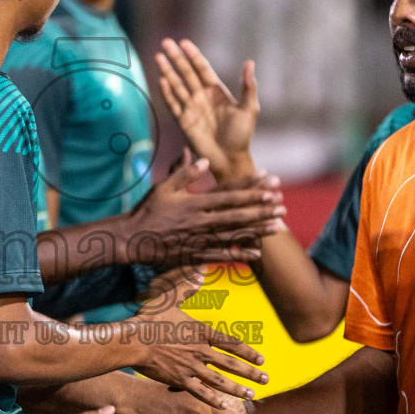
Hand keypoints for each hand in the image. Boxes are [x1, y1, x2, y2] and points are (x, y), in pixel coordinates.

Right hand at [124, 154, 284, 267]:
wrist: (132, 239)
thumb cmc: (147, 210)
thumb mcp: (164, 187)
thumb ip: (184, 172)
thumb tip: (204, 158)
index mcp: (195, 203)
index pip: (229, 194)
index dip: (251, 188)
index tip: (269, 181)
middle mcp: (201, 221)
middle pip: (238, 214)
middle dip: (262, 209)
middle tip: (282, 204)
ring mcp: (200, 240)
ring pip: (235, 233)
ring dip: (258, 229)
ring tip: (278, 225)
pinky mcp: (196, 254)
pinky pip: (222, 255)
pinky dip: (240, 253)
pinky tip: (257, 252)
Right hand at [132, 266, 267, 405]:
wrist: (134, 340)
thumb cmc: (150, 318)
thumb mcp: (170, 299)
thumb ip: (187, 288)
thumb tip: (200, 273)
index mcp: (201, 332)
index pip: (231, 343)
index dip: (248, 352)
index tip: (261, 359)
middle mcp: (200, 350)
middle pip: (231, 364)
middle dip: (251, 373)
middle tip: (266, 380)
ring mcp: (191, 367)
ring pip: (220, 381)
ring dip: (238, 389)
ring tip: (251, 396)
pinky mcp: (179, 380)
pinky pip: (200, 392)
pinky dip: (212, 400)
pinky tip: (223, 406)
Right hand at [156, 38, 259, 183]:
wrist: (230, 159)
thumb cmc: (242, 135)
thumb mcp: (249, 109)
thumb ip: (248, 86)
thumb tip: (249, 62)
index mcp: (216, 91)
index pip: (202, 68)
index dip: (193, 55)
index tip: (184, 42)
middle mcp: (202, 97)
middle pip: (186, 73)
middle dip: (176, 58)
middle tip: (165, 42)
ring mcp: (191, 108)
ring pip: (176, 85)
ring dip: (167, 71)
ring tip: (158, 56)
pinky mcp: (183, 121)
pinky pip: (173, 104)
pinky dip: (167, 93)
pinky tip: (161, 81)